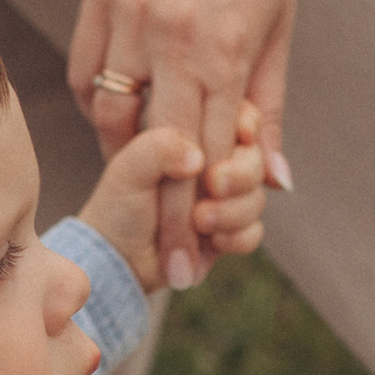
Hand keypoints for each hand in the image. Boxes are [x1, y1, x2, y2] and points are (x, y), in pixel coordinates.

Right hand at [67, 0, 296, 276]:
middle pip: (151, 152)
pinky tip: (123, 114)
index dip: (194, 217)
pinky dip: (103, 103)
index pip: (201, 157)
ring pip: (109, 115)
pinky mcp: (98, 0)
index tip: (191, 265)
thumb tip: (272, 183)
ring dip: (126, 153)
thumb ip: (268, 111)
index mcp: (221, 50)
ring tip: (143, 178)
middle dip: (158, 215)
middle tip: (162, 263)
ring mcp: (126, 18)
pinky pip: (89, 74)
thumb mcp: (280, 31)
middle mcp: (167, 39)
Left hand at [80, 101, 271, 296]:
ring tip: (200, 220)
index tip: (241, 135)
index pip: (236, 115)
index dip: (246, 123)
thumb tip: (198, 157)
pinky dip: (237, 237)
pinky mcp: (231, 231)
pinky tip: (214, 241)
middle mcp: (216, 163)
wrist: (119, 258)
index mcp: (193, 134)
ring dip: (233, 211)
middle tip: (214, 184)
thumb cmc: (118, 205)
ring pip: (256, 196)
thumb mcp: (128, 169)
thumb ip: (158, 149)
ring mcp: (227, 198)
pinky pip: (254, 231)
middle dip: (240, 174)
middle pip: (254, 158)